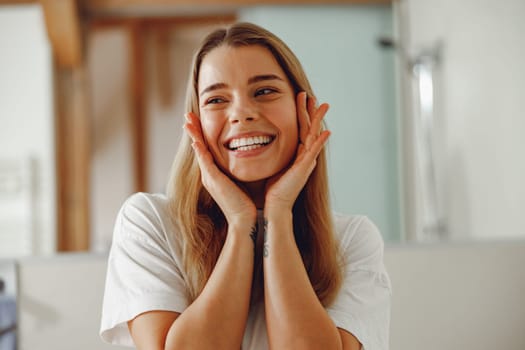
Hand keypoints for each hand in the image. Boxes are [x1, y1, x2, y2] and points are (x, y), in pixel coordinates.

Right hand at [184, 112, 256, 226]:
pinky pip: (205, 162)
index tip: (197, 120)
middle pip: (198, 147)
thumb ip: (239, 170)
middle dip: (193, 130)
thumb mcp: (240, 181)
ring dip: (193, 135)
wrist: (244, 220)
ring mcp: (209, 178)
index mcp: (214, 173)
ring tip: (188, 121)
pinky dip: (200, 151)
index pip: (205, 149)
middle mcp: (208, 174)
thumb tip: (247, 158)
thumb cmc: (245, 203)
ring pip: (199, 151)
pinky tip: (196, 141)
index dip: (201, 134)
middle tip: (188, 115)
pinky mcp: (213, 181)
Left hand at [264, 92, 329, 214]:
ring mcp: (306, 163)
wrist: (275, 208)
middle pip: (308, 129)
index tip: (301, 100)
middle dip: (310, 112)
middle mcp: (304, 157)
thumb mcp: (273, 166)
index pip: (300, 130)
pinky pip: (313, 152)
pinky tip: (326, 131)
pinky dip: (320, 141)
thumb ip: (273, 155)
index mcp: (296, 155)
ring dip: (317, 120)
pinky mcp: (303, 169)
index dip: (301, 115)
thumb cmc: (272, 191)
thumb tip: (261, 144)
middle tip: (312, 95)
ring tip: (323, 105)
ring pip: (313, 136)